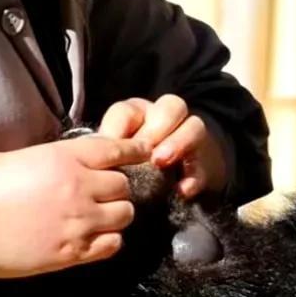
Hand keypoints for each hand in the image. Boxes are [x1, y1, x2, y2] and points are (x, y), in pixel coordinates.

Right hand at [0, 134, 148, 278]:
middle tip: (103, 193)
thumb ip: (53, 157)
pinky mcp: (74, 252)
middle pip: (124, 185)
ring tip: (100, 216)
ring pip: (125, 214)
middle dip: (118, 188)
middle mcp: (79, 187)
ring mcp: (80, 221)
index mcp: (64, 158)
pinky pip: (113, 244)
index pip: (117, 149)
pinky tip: (94, 238)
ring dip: (117, 214)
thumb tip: (70, 160)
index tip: (143, 153)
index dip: (134, 150)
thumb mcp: (18, 158)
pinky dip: (110, 240)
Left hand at [98, 95, 228, 197]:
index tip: (112, 148)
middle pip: (171, 106)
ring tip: (161, 163)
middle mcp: (167, 120)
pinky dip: (193, 177)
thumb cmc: (132, 168)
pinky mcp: (205, 164)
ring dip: (177, 143)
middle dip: (157, 127)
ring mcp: (190, 138)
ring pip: (194, 125)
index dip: (119, 127)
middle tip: (144, 150)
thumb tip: (91, 157)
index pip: (128, 110)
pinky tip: (182, 190)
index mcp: (138, 115)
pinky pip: (204, 164)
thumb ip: (108, 153)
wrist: (173, 182)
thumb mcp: (117, 157)